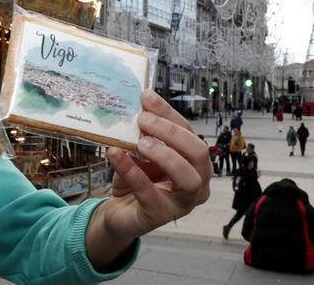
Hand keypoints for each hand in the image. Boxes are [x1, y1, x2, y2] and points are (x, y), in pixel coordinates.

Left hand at [86, 91, 211, 268]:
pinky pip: (149, 192)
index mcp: (196, 163)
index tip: (147, 97)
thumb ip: (146, 132)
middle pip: (198, 152)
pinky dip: (132, 171)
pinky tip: (115, 154)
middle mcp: (198, 183)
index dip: (169, 113)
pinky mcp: (159, 216)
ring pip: (187, 177)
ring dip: (164, 154)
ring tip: (140, 142)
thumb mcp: (142, 151)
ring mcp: (182, 203)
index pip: (190, 132)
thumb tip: (141, 104)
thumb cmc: (138, 179)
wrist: (119, 211)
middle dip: (171, 132)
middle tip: (143, 119)